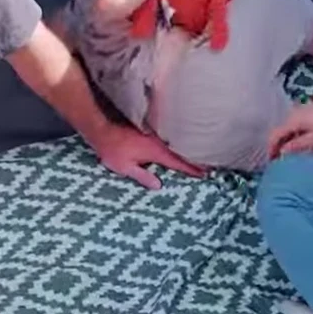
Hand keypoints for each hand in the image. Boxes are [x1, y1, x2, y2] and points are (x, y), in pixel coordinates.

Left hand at [85, 121, 206, 189]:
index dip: (192, 169)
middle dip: (196, 159)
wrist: (102, 128)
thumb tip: (158, 185)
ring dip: (187, 151)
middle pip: (182, 152)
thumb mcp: (125, 168)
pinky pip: (168, 140)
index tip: (205, 173)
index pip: (178, 162)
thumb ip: (143, 176)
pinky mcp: (150, 131)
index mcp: (156, 152)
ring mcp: (155, 135)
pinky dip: (176, 145)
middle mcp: (158, 142)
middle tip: (210, 166)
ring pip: (175, 145)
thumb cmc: (112, 149)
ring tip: (199, 158)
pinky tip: (179, 148)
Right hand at [267, 97, 312, 158]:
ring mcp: (301, 110)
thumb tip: (282, 152)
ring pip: (288, 128)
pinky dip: (295, 134)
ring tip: (290, 154)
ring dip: (287, 140)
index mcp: (292, 119)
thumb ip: (297, 145)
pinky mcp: (309, 110)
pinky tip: (301, 143)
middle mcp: (293, 113)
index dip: (271, 148)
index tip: (271, 160)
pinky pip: (296, 124)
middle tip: (279, 159)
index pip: (275, 134)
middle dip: (278, 145)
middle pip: (280, 130)